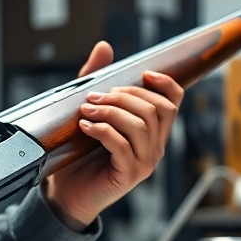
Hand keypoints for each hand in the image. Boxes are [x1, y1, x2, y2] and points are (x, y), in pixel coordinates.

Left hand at [43, 41, 184, 229]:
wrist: (66, 193)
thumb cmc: (79, 155)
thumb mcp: (89, 111)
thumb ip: (97, 80)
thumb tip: (105, 47)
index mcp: (152, 132)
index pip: (174, 102)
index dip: (165, 83)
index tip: (143, 73)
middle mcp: (155, 147)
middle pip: (156, 109)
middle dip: (125, 95)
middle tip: (95, 96)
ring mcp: (144, 163)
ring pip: (140, 125)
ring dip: (111, 112)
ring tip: (86, 110)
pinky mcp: (128, 175)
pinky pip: (121, 145)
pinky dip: (101, 130)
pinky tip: (85, 127)